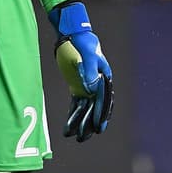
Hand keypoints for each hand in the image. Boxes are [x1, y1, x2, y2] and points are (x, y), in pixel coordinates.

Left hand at [48, 0, 113, 141]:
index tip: (98, 128)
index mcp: (104, 78)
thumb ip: (89, 70)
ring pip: (85, 109)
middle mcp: (97, 85)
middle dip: (89, 124)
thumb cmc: (81, 42)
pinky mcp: (77, 87)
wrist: (71, 34)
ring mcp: (87, 87)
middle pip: (95, 108)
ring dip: (80, 122)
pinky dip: (72, 115)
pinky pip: (76, 104)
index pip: (103, 100)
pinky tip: (67, 126)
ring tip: (74, 136)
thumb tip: (91, 88)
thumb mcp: (87, 54)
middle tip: (83, 138)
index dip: (100, 115)